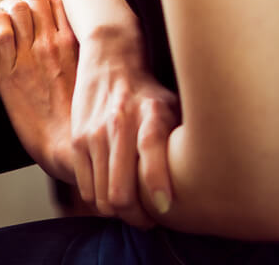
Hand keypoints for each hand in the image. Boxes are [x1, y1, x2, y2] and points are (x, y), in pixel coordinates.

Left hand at [0, 0, 79, 183]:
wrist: (69, 148)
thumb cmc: (83, 120)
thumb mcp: (94, 79)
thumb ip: (86, 55)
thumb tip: (81, 41)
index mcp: (76, 45)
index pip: (59, 1)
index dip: (49, 2)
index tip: (44, 9)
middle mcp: (52, 44)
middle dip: (27, 2)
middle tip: (23, 12)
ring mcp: (29, 56)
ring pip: (17, 9)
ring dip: (10, 9)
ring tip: (8, 16)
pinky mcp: (9, 71)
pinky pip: (0, 30)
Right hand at [70, 25, 179, 226]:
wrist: (110, 59)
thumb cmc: (148, 91)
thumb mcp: (173, 108)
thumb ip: (179, 143)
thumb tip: (201, 183)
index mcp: (150, 114)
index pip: (150, 152)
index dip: (158, 189)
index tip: (165, 208)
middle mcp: (119, 124)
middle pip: (120, 193)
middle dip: (137, 218)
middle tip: (150, 219)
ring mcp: (93, 134)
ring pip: (102, 197)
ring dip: (119, 212)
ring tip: (134, 209)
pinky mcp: (76, 139)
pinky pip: (86, 188)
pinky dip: (99, 199)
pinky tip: (113, 193)